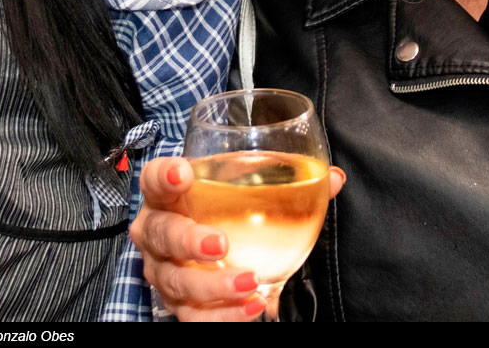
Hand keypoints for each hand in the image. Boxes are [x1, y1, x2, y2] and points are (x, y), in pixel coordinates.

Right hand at [130, 155, 345, 321]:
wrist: (217, 247)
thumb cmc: (228, 210)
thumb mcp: (251, 189)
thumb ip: (290, 180)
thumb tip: (334, 178)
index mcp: (170, 194)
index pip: (154, 178)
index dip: (163, 175)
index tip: (183, 172)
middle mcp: (158, 230)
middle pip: (160, 233)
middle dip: (188, 240)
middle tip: (220, 244)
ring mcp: (163, 270)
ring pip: (175, 281)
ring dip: (211, 285)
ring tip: (249, 282)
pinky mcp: (177, 303)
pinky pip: (191, 316)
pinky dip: (222, 315)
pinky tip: (252, 306)